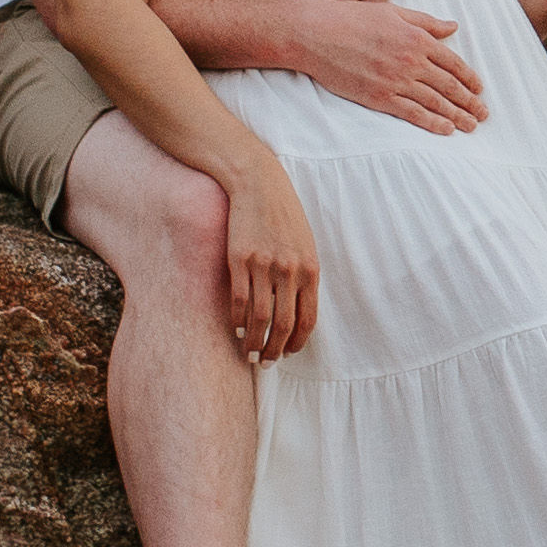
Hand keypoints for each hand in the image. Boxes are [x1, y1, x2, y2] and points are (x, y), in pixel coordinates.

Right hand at [219, 165, 320, 362]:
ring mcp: (263, 266)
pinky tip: (236, 329)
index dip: (298, 342)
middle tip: (266, 362)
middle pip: (283, 324)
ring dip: (254, 341)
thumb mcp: (306, 244)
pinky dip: (236, 320)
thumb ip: (304, 275)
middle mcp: (289, 271)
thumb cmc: (285, 215)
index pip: (307, 318)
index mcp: (310, 269)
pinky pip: (238, 300)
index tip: (289, 353)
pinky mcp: (239, 260)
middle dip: (275, 349)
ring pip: (259, 317)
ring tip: (249, 353)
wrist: (259, 184)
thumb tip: (298, 309)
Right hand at [294, 0, 482, 136]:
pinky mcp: (378, 97)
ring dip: (457, 116)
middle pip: (449, 86)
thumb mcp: (393, 11)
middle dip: (470, 102)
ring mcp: (395, 81)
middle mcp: (411, 61)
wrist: (315, 33)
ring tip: (472, 126)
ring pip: (435, 102)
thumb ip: (426, 22)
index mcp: (417, 38)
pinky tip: (446, 130)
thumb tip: (453, 27)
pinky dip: (432, 123)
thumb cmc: (350, 17)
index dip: (470, 78)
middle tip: (483, 114)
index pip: (453, 63)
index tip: (480, 89)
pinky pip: (412, 113)